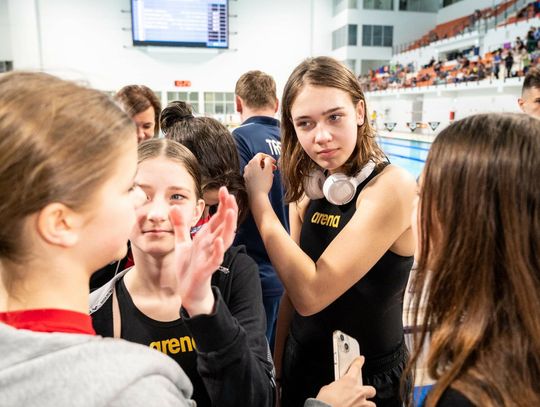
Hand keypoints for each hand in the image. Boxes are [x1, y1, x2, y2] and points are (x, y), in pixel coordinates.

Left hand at [170, 186, 237, 315]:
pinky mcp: (208, 268)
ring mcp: (211, 256)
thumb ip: (180, 225)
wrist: (188, 290)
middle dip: (228, 210)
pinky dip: (218, 249)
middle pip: (224, 225)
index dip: (223, 204)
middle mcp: (212, 244)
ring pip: (224, 239)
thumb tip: (174, 206)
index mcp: (207, 237)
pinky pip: (215, 258)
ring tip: (230, 212)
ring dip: (228, 226)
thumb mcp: (182, 243)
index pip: (218, 218)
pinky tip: (218, 240)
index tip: (224, 190)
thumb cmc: (188, 267)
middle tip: (230, 195)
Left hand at [243, 153, 275, 200]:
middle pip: (258, 161)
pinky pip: (254, 174)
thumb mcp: (268, 170)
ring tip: (271, 174)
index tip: (274, 162)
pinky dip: (260, 174)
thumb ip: (268, 161)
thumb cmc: (263, 183)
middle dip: (267, 164)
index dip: (268, 157)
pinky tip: (265, 179)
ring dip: (264, 169)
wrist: (256, 197)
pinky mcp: (246, 180)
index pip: (260, 155)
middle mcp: (247, 167)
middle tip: (274, 168)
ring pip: (256, 168)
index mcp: (252, 163)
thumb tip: (267, 159)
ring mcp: (246, 174)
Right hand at [315, 357, 375, 406]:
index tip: (361, 359)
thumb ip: (335, 386)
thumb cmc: (326, 400)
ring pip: (372, 404)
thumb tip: (336, 388)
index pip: (356, 367)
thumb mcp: (328, 388)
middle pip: (371, 389)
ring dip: (367, 404)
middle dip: (367, 390)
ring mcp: (361, 404)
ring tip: (360, 404)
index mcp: (349, 381)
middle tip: (361, 391)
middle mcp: (358, 392)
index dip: (359, 362)